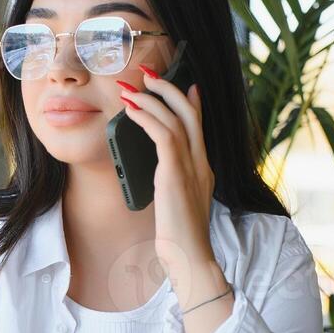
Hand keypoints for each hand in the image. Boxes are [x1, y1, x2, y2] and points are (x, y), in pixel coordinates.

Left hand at [117, 62, 217, 304]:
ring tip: (130, 88)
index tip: (178, 83)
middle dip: (168, 88)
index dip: (188, 100)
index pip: (199, 124)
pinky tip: (131, 111)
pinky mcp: (176, 176)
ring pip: (176, 119)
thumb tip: (163, 168)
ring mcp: (192, 168)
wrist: (189, 259)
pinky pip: (163, 136)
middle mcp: (201, 163)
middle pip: (190, 112)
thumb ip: (173, 181)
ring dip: (151, 99)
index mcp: (203, 169)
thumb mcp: (177, 203)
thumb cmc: (179, 238)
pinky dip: (146, 119)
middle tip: (148, 74)